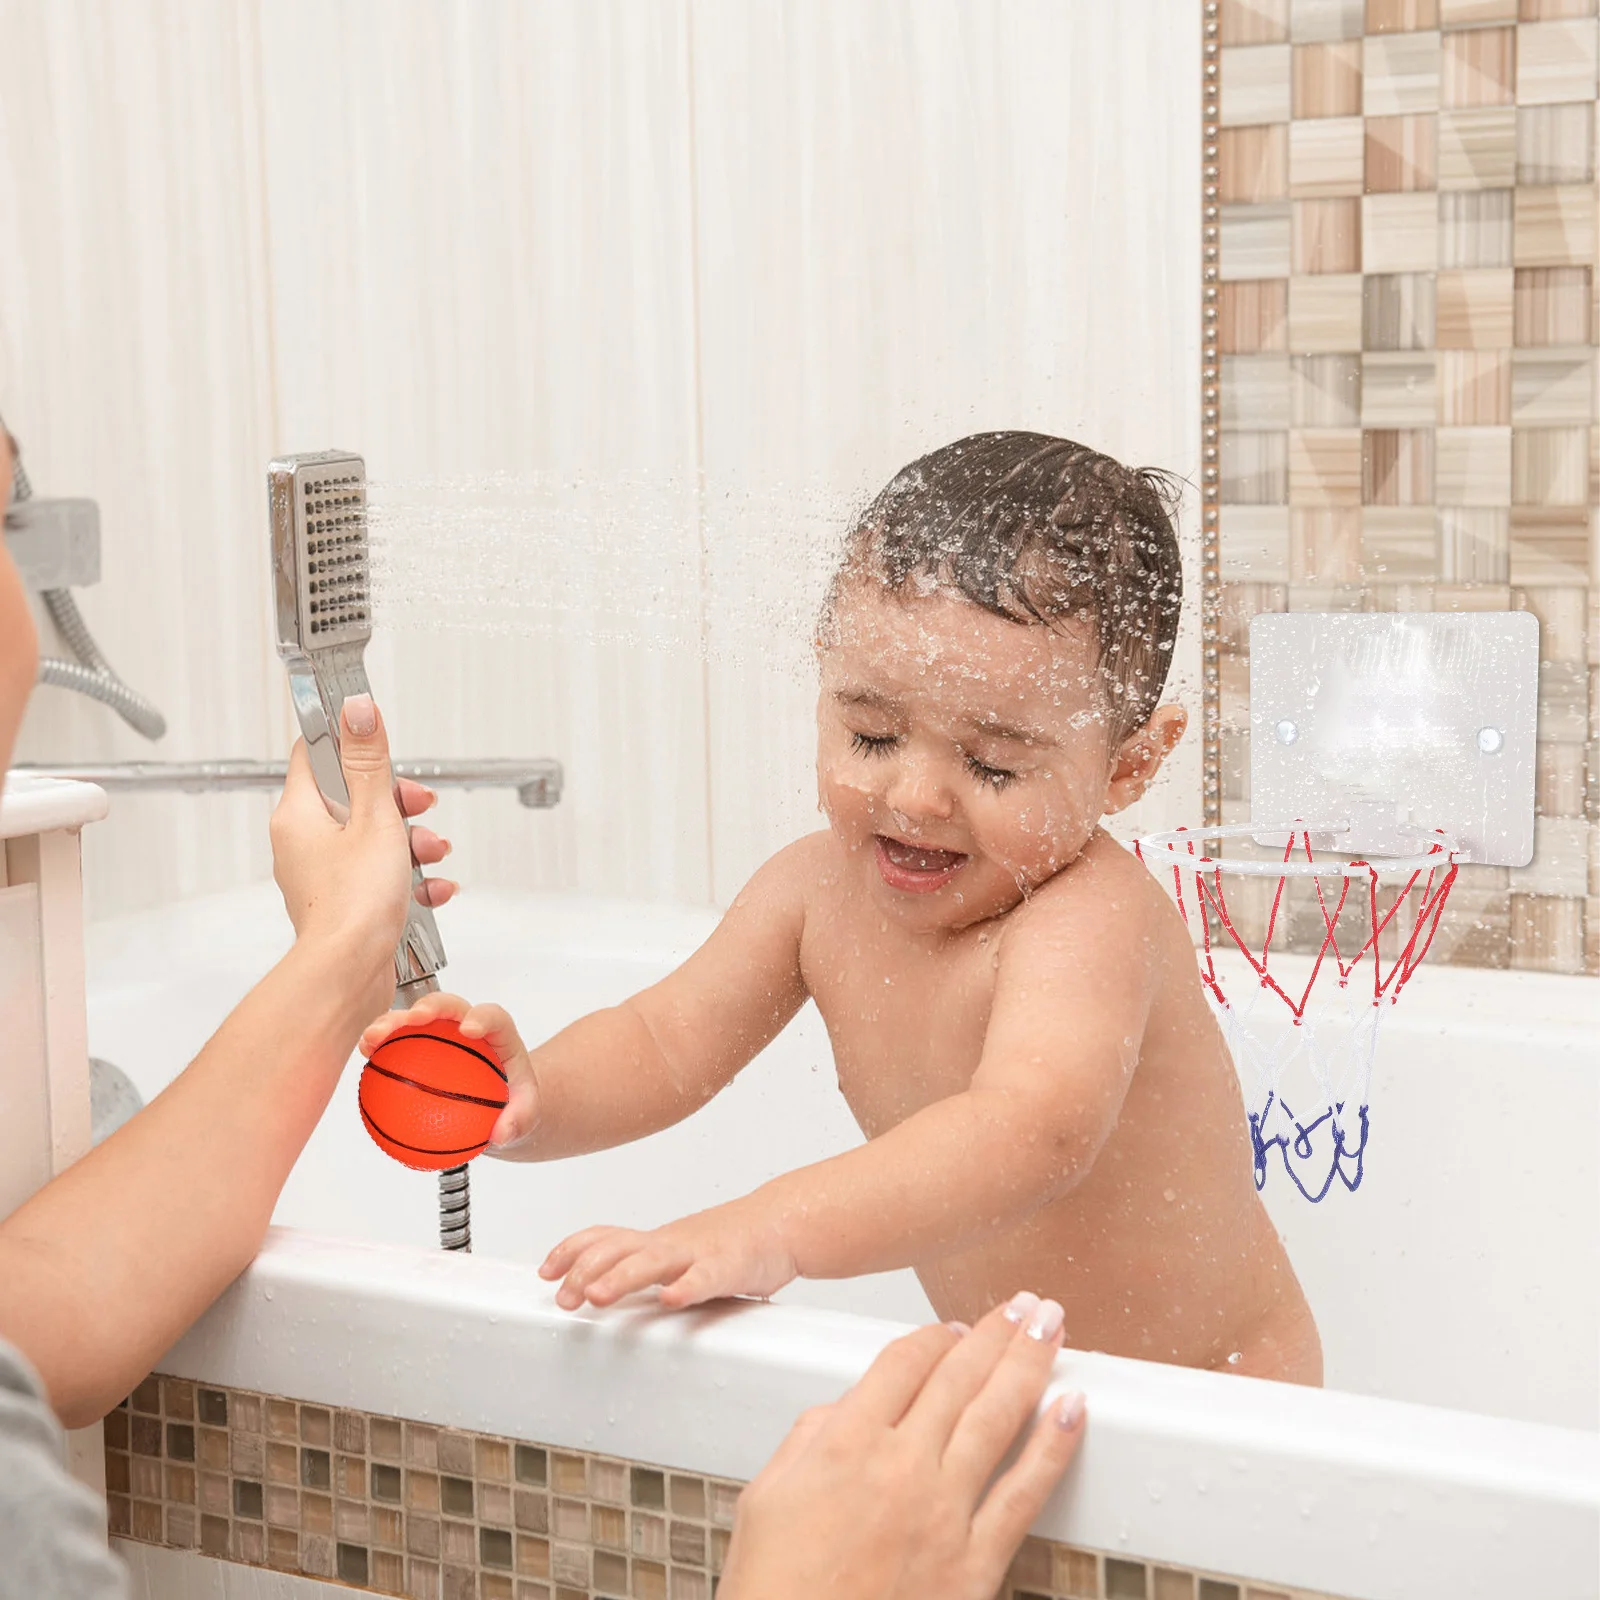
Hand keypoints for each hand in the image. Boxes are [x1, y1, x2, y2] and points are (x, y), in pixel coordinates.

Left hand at [270, 695, 457, 963]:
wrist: (350, 974)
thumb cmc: (354, 904)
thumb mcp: (375, 818)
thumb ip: (369, 763)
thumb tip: (357, 710)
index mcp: (299, 814)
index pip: (315, 755)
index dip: (351, 745)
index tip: (379, 741)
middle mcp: (302, 841)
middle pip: (353, 798)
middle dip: (399, 803)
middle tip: (420, 807)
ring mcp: (320, 874)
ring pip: (371, 838)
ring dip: (411, 842)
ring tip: (433, 854)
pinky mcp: (341, 902)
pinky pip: (378, 875)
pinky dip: (409, 877)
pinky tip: (434, 888)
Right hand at [360, 991, 535, 1151]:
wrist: (495, 1103)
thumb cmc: (511, 1101)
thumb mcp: (526, 1114)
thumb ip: (519, 1121)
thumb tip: (501, 1134)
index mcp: (499, 1033)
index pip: (493, 1017)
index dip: (481, 1016)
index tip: (469, 1030)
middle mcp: (467, 1025)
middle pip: (449, 1006)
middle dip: (430, 1006)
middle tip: (414, 1020)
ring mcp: (440, 1032)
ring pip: (415, 1016)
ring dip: (393, 1020)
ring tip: (372, 1038)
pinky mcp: (417, 1043)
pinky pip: (397, 1039)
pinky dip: (381, 1042)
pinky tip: (365, 1055)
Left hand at [540, 1196, 797, 1310]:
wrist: (777, 1223)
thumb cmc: (723, 1242)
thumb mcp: (672, 1249)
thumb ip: (638, 1263)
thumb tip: (593, 1285)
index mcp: (653, 1240)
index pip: (603, 1237)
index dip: (570, 1251)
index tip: (545, 1272)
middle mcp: (668, 1243)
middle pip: (618, 1248)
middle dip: (585, 1272)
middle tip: (565, 1299)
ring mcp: (697, 1253)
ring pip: (653, 1262)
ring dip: (622, 1278)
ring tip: (598, 1297)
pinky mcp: (729, 1267)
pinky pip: (705, 1277)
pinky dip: (687, 1287)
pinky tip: (672, 1299)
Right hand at [719, 1293, 1083, 1599]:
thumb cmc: (775, 1593)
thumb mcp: (766, 1497)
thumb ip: (810, 1438)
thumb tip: (847, 1409)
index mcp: (845, 1444)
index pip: (902, 1362)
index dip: (933, 1335)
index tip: (951, 1327)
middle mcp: (900, 1467)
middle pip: (959, 1376)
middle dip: (997, 1330)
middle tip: (1025, 1302)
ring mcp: (943, 1513)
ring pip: (998, 1415)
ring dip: (1029, 1360)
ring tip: (1051, 1324)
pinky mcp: (974, 1564)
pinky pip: (1023, 1493)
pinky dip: (1053, 1445)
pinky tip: (1072, 1408)